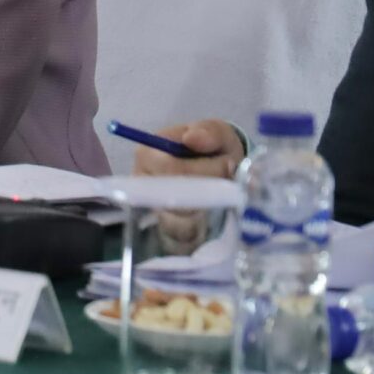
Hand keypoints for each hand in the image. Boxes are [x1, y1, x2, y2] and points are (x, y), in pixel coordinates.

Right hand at [130, 121, 245, 252]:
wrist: (223, 171)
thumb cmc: (213, 149)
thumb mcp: (216, 132)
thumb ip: (207, 132)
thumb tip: (192, 138)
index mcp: (148, 154)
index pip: (170, 169)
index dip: (204, 170)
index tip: (228, 164)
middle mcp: (144, 185)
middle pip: (175, 198)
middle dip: (209, 190)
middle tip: (230, 181)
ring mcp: (152, 211)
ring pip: (179, 222)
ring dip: (209, 211)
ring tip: (223, 196)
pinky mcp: (165, 233)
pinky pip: (182, 241)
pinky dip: (204, 230)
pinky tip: (216, 216)